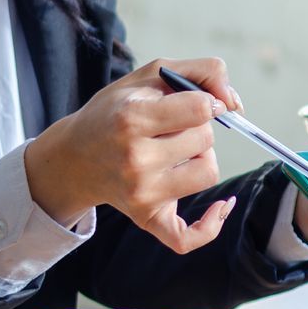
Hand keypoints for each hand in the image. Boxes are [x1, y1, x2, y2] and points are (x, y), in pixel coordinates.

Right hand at [25, 57, 240, 253]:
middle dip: (197, 129)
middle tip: (169, 129)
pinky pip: (187, 237)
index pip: (201, 108)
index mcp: (132, 118)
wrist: (74, 157)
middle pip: (206, 139)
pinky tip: (221, 207)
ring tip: (175, 153)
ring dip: (201, 159)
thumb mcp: (152, 75)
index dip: (207, 102)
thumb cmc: (117, 111)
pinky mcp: (146, 218)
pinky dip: (209, 226)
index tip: (195, 103)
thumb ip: (202, 70)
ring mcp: (141, 193)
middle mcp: (135, 158)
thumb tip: (233, 101)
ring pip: (208, 172)